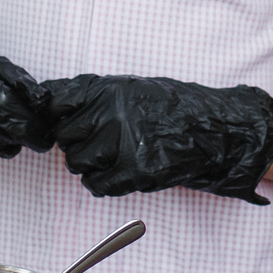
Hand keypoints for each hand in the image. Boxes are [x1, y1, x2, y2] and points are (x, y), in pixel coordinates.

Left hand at [41, 74, 272, 205]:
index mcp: (111, 88)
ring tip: (113, 157)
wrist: (218, 132)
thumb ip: (97, 95)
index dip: (54, 114)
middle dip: (76, 141)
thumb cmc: (176, 109)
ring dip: (90, 164)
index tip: (60, 121)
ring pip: (76, 162)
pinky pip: (96, 184)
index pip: (57, 99)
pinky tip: (121, 172)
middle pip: (65, 135)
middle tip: (99, 142)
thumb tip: (54, 103)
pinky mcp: (134, 171)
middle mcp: (113, 112)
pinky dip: (103, 182)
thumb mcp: (134, 88)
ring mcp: (123, 143)